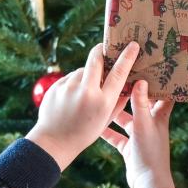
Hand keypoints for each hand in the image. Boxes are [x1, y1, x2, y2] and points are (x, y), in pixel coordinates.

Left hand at [27, 43, 138, 170]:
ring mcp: (68, 88)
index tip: (133, 45)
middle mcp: (86, 92)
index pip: (118, 73)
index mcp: (102, 102)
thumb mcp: (105, 120)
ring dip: (87, 74)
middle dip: (102, 50)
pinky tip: (72, 98)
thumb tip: (130, 83)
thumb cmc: (84, 133)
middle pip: (96, 59)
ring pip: (82, 70)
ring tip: (84, 92)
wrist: (53, 141)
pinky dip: (74, 83)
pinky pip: (70, 78)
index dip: (127, 57)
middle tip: (105, 48)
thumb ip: (118, 101)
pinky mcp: (55, 87)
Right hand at [101, 80, 174, 187]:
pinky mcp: (130, 148)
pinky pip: (117, 137)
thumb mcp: (143, 125)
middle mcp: (150, 125)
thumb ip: (140, 104)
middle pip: (141, 105)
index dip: (161, 84)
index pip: (163, 96)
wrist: (147, 182)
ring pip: (126, 120)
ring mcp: (139, 137)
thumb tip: (141, 80)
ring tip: (103, 96)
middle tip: (120, 78)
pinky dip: (107, 131)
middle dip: (132, 93)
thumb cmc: (150, 153)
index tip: (154, 69)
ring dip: (116, 111)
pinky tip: (95, 123)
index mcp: (159, 118)